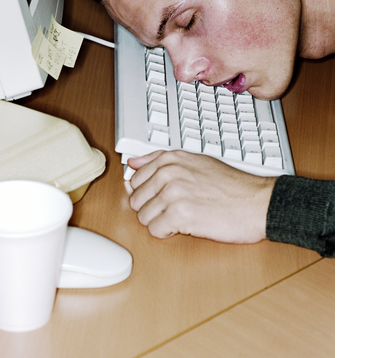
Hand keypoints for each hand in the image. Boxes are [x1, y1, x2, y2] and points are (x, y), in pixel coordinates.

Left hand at [127, 150, 276, 243]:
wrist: (257, 203)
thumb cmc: (232, 186)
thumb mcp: (197, 162)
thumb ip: (160, 160)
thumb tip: (133, 162)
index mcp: (171, 159)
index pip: (136, 178)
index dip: (150, 193)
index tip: (164, 197)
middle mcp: (169, 173)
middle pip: (137, 199)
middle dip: (154, 209)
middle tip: (178, 208)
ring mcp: (172, 194)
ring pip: (143, 217)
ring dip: (161, 222)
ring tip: (184, 217)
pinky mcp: (179, 215)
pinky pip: (154, 230)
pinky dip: (168, 233)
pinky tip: (186, 226)